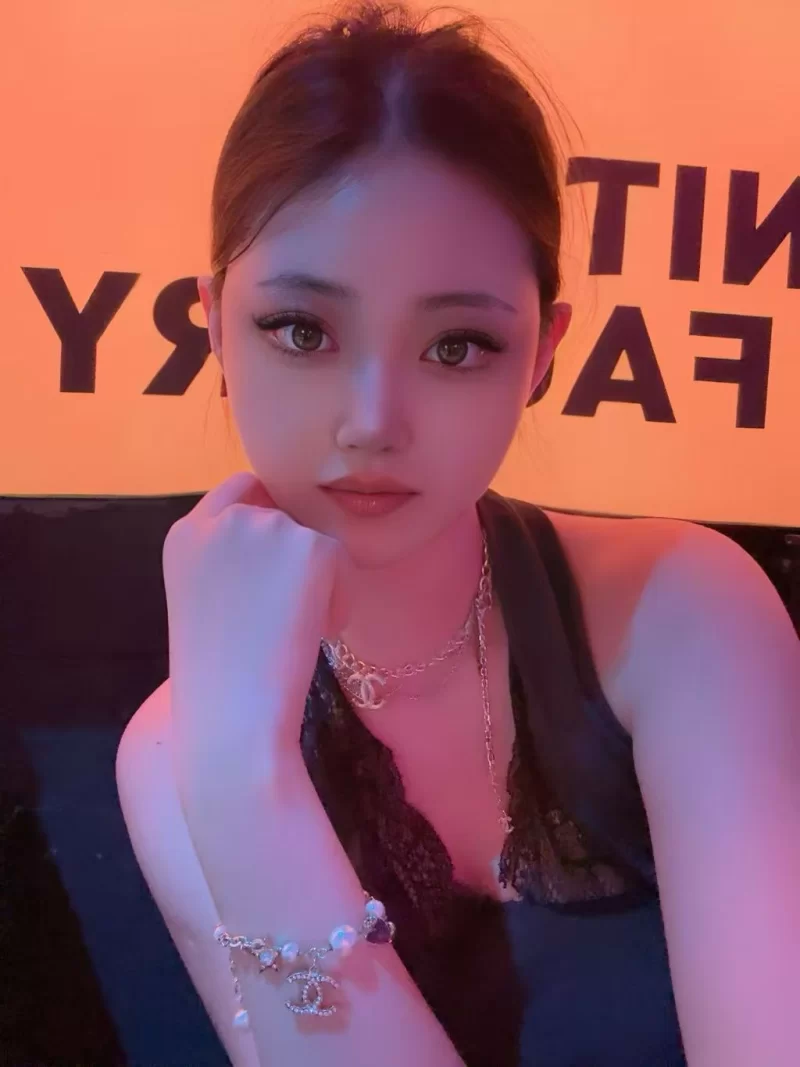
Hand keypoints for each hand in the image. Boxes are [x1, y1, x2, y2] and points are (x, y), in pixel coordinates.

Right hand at [162, 471, 349, 766]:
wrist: (233, 715)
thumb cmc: (217, 679)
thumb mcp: (203, 601)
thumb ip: (227, 561)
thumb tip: (275, 546)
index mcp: (184, 534)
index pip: (241, 489)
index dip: (268, 515)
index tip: (278, 556)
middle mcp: (223, 519)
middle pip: (285, 514)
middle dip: (293, 555)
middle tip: (282, 614)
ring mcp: (267, 527)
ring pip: (314, 541)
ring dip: (315, 580)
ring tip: (291, 630)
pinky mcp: (310, 546)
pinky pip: (342, 563)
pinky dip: (339, 598)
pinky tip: (312, 634)